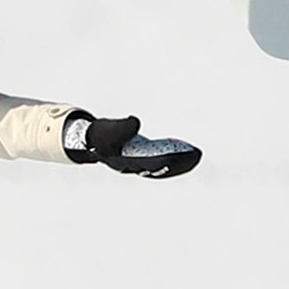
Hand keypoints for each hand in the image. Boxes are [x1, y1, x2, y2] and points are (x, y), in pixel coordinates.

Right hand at [64, 114, 201, 178]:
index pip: (150, 163)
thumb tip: (136, 121)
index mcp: (126, 162)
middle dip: (179, 162)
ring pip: (162, 165)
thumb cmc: (101, 135)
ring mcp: (139, 163)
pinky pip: (160, 159)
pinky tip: (183, 149)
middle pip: (160, 167)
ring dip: (178, 161)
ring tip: (195, 155)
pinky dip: (172, 155)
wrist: (92, 140)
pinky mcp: (142, 157)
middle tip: (197, 155)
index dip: (167, 160)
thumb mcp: (109, 129)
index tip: (180, 154)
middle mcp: (135, 167)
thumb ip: (123, 127)